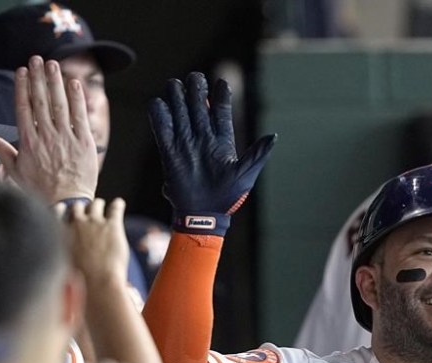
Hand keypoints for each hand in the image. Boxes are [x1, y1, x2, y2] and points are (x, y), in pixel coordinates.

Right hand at [0, 56, 97, 201]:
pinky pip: (80, 116)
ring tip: (53, 65)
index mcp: (28, 141)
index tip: (22, 71)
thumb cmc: (41, 189)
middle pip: (41, 101)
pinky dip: (77, 99)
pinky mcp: (84, 143)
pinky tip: (74, 84)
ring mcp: (66, 138)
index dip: (23, 87)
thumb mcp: (15, 170)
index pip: (24, 107)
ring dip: (56, 82)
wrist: (67, 203)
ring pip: (60, 104)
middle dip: (39, 78)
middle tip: (37, 59)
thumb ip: (1, 150)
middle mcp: (46, 136)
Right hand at [63, 197, 129, 288]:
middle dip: (82, 208)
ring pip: (96, 204)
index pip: (56, 212)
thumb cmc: (78, 281)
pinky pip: (115, 208)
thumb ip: (58, 255)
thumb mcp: (59, 266)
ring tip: (103, 205)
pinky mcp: (112, 225)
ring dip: (99, 204)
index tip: (63, 208)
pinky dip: (118, 204)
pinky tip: (120, 203)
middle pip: (77, 206)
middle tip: (87, 212)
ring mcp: (94, 222)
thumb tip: (61, 260)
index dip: (61, 209)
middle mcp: (76, 224)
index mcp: (60, 233)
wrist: (97, 281)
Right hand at [148, 72, 276, 235]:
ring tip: (176, 85)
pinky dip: (159, 113)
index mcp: (222, 140)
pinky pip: (161, 127)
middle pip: (198, 105)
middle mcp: (203, 137)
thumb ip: (257, 154)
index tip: (221, 82)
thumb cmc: (228, 197)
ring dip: (177, 96)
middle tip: (195, 78)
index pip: (221, 111)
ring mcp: (185, 142)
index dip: (221, 95)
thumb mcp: (246, 174)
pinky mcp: (168, 151)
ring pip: (179, 110)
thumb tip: (273, 136)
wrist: (204, 215)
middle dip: (195, 89)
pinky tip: (160, 104)